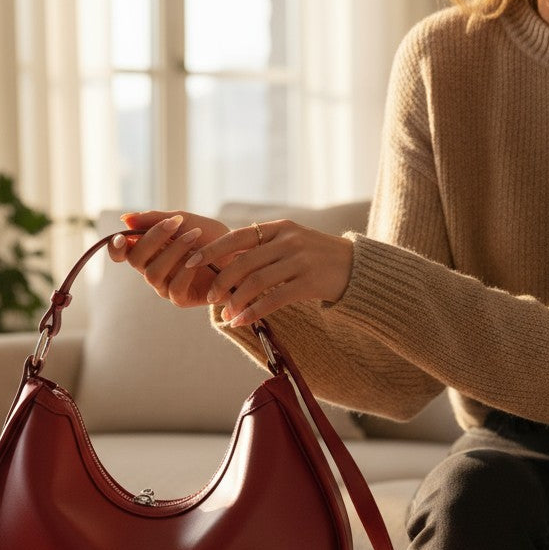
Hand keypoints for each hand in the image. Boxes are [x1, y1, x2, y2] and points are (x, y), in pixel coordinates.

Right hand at [108, 211, 229, 307]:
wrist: (241, 253)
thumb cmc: (211, 238)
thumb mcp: (185, 220)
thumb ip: (156, 219)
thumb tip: (125, 219)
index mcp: (149, 251)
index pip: (123, 252)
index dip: (116, 247)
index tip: (121, 237)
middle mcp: (153, 269)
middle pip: (136, 259)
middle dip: (153, 239)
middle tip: (175, 224)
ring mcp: (165, 286)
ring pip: (153, 273)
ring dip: (174, 251)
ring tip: (194, 236)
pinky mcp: (181, 299)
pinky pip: (174, 288)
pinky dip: (185, 271)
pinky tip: (198, 259)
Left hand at [182, 219, 353, 325]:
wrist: (358, 268)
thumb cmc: (316, 258)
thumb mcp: (290, 243)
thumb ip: (262, 248)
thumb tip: (224, 260)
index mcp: (279, 228)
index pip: (237, 237)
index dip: (211, 250)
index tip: (190, 262)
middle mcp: (289, 241)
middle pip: (243, 262)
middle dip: (221, 282)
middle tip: (210, 298)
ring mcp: (300, 261)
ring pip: (256, 282)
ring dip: (236, 301)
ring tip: (226, 314)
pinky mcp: (310, 282)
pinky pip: (274, 299)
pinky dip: (253, 312)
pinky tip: (241, 321)